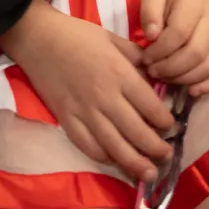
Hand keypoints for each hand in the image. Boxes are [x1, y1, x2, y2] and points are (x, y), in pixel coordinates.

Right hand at [0, 6, 173, 181]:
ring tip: (149, 173)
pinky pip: (88, 146)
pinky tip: (115, 161)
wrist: (37, 36)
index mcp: (119, 74)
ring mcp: (84, 111)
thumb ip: (136, 57)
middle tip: (167, 156)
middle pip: (137, 132)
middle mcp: (105, 97)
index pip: (151, 106)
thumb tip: (156, 74)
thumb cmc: (76, 34)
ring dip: (135, 163)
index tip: (172, 127)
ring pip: (115, 147)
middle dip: (157, 149)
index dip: (166, 122)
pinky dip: (104, 157)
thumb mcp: (112, 38)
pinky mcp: (66, 119)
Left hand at [140, 0, 208, 96]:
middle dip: (170, 68)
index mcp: (193, 1)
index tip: (145, 58)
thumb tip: (152, 36)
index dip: (160, 50)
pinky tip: (191, 90)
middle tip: (153, 71)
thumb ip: (149, 13)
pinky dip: (207, 86)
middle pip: (195, 52)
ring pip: (208, 66)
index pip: (179, 32)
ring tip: (165, 78)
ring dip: (184, 78)